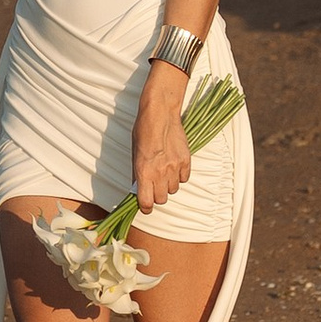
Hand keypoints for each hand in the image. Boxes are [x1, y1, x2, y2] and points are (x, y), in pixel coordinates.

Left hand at [130, 99, 187, 217]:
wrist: (160, 114)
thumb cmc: (143, 131)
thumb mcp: (134, 153)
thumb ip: (137, 173)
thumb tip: (138, 188)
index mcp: (143, 172)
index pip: (146, 202)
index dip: (145, 208)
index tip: (145, 207)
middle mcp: (160, 173)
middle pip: (161, 199)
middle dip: (157, 196)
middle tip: (154, 188)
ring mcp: (174, 167)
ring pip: (173, 190)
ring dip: (168, 186)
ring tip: (164, 173)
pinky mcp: (186, 161)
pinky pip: (184, 179)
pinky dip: (179, 176)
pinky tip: (174, 166)